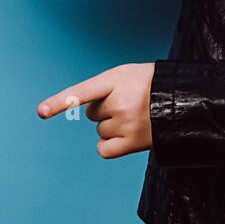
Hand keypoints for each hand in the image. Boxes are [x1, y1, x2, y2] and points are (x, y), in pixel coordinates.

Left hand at [37, 63, 155, 158]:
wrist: (184, 100)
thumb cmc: (151, 85)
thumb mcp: (128, 74)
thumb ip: (104, 87)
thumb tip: (85, 110)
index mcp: (117, 79)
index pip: (83, 91)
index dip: (61, 101)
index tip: (41, 112)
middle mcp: (121, 102)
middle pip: (92, 113)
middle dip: (105, 109)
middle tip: (128, 103)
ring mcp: (127, 124)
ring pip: (99, 130)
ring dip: (111, 125)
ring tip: (134, 116)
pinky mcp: (133, 143)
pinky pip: (104, 149)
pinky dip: (109, 145)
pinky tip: (124, 136)